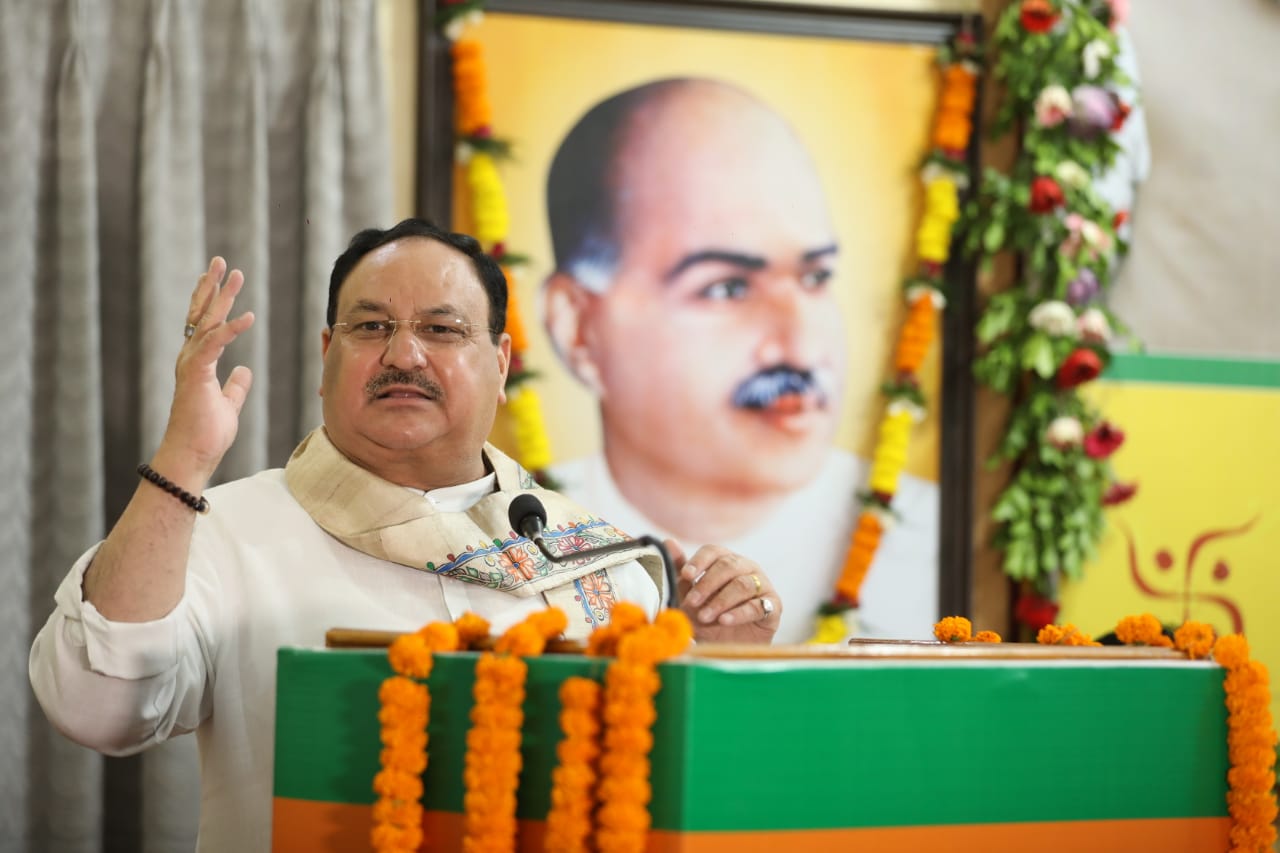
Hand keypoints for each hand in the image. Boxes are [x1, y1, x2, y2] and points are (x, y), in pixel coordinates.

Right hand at [153, 257, 254, 484]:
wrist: (191, 455)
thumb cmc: (206, 434)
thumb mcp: (228, 405)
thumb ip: (235, 386)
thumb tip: (244, 371)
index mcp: (198, 363)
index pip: (204, 325)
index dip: (212, 301)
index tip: (220, 279)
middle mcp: (191, 358)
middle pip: (201, 314)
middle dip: (213, 287)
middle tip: (221, 261)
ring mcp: (191, 365)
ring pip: (206, 322)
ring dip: (221, 297)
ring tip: (234, 274)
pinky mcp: (196, 374)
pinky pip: (215, 344)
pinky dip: (231, 328)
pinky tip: (247, 316)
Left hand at [669, 541, 779, 643]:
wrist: (730, 648)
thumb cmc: (710, 617)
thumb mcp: (690, 597)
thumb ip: (681, 572)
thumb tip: (668, 542)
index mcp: (726, 560)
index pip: (713, 551)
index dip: (699, 561)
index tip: (685, 575)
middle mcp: (747, 568)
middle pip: (728, 566)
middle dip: (707, 584)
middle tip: (692, 602)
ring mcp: (762, 585)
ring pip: (742, 585)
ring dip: (720, 601)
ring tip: (705, 617)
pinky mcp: (773, 606)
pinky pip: (758, 606)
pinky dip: (739, 613)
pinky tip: (724, 621)